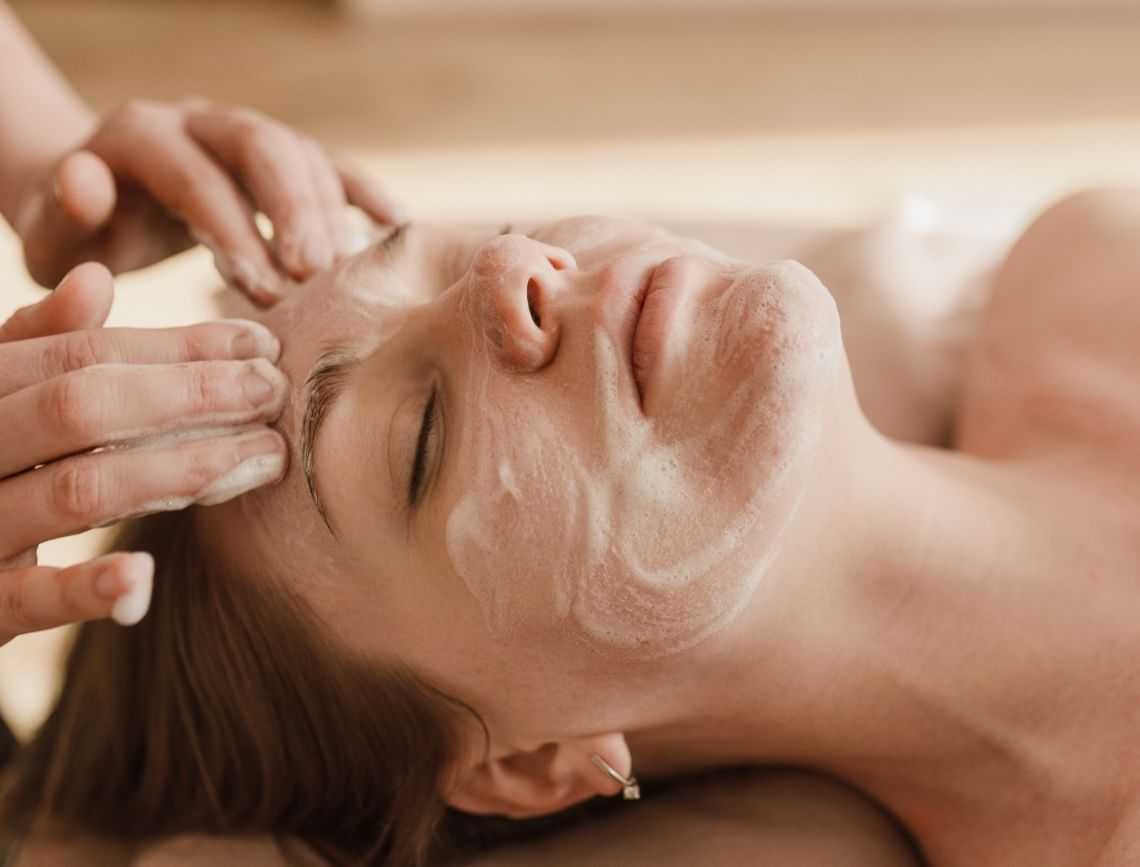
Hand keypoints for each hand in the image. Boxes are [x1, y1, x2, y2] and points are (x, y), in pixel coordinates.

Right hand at [0, 263, 289, 643]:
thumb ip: (36, 345)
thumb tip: (96, 278)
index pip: (80, 354)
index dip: (177, 346)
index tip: (260, 342)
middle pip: (83, 408)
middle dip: (190, 394)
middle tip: (273, 390)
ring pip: (77, 490)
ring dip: (178, 471)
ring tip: (264, 457)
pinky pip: (28, 598)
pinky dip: (86, 587)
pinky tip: (144, 574)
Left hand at [14, 100, 403, 304]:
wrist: (105, 207)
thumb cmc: (83, 236)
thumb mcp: (52, 234)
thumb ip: (62, 212)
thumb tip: (90, 183)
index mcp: (141, 135)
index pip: (196, 175)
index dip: (232, 229)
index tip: (260, 289)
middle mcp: (200, 121)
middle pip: (261, 146)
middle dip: (293, 209)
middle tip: (316, 273)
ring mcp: (247, 136)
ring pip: (302, 154)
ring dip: (330, 213)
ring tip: (347, 274)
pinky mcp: (281, 160)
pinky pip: (333, 166)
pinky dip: (366, 194)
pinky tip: (397, 228)